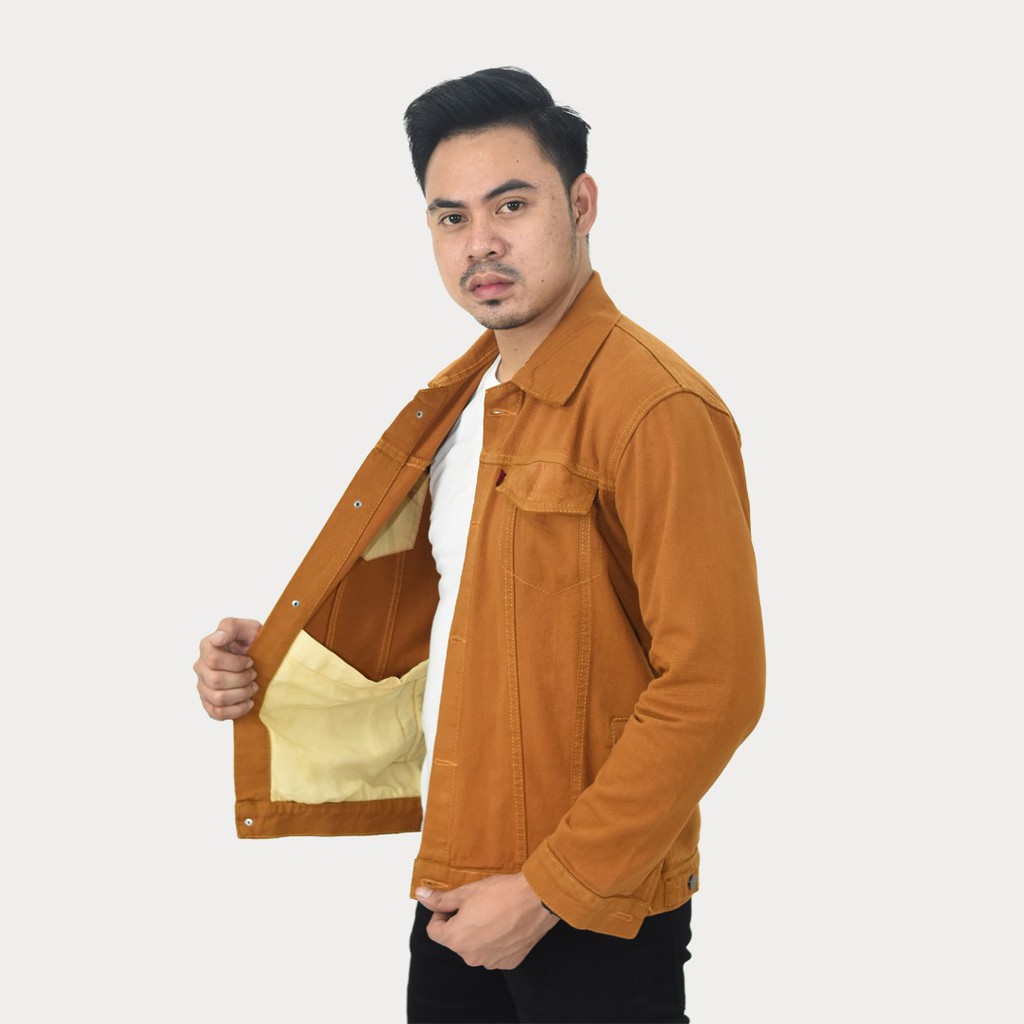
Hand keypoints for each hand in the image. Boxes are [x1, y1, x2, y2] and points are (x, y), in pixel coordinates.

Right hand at [194, 617, 261, 720]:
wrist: (260, 656)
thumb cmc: (252, 640)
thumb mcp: (247, 627)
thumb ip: (230, 627)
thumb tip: (217, 638)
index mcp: (206, 647)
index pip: (213, 659)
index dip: (236, 663)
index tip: (250, 661)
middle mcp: (200, 667)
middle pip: (217, 680)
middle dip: (242, 679)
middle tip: (254, 674)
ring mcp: (203, 686)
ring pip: (218, 698)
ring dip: (241, 694)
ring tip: (253, 687)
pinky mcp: (209, 702)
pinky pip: (216, 713)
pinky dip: (236, 710)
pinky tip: (248, 702)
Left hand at [415, 872, 558, 969]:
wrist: (537, 899)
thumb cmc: (501, 892)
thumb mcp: (466, 891)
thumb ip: (440, 899)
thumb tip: (420, 894)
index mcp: (456, 939)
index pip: (434, 930)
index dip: (441, 914)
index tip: (455, 903)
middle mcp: (471, 957)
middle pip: (455, 940)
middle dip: (460, 924)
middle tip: (477, 905)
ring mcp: (490, 962)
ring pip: (474, 947)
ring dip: (478, 933)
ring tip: (493, 913)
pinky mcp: (508, 962)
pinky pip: (493, 953)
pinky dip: (495, 941)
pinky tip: (506, 925)